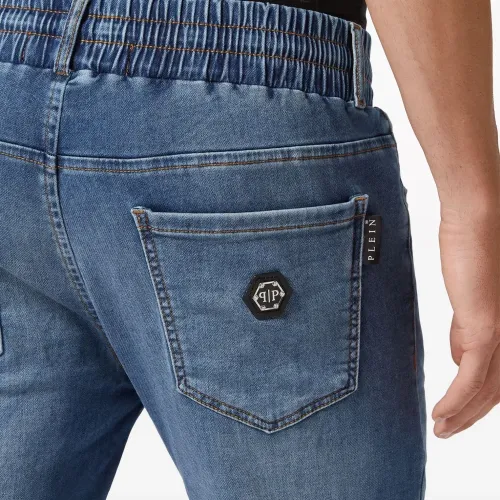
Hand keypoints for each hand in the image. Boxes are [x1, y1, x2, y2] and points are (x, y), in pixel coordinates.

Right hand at [432, 201, 499, 437]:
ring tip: (440, 428)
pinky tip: (441, 413)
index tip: (457, 411)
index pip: (497, 374)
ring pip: (487, 389)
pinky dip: (457, 400)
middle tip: (447, 430)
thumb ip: (464, 329)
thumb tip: (457, 356)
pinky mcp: (488, 328)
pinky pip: (471, 376)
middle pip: (496, 390)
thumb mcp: (468, 298)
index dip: (478, 398)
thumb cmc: (472, 248)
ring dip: (462, 414)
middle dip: (470, 415)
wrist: (477, 220)